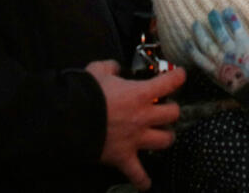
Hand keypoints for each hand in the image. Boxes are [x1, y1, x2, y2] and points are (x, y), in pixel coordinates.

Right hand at [86, 60, 184, 189]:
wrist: (68, 119)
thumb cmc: (85, 93)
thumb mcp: (98, 70)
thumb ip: (111, 67)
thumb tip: (115, 68)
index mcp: (140, 94)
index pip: (170, 82)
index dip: (178, 77)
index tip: (180, 75)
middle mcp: (143, 117)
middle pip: (173, 114)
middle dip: (172, 110)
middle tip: (165, 107)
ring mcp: (136, 139)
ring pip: (165, 140)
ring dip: (166, 137)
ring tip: (162, 134)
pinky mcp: (123, 157)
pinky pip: (137, 174)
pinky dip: (141, 180)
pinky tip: (145, 184)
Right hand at [185, 8, 248, 93]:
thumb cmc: (244, 88)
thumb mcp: (225, 84)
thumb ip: (217, 73)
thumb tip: (211, 67)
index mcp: (215, 71)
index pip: (198, 58)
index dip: (191, 48)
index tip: (187, 41)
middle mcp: (221, 60)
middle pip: (206, 43)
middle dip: (199, 32)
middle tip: (196, 23)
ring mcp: (232, 51)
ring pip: (219, 33)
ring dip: (215, 22)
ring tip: (212, 12)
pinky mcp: (244, 45)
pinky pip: (236, 29)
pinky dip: (231, 18)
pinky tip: (227, 10)